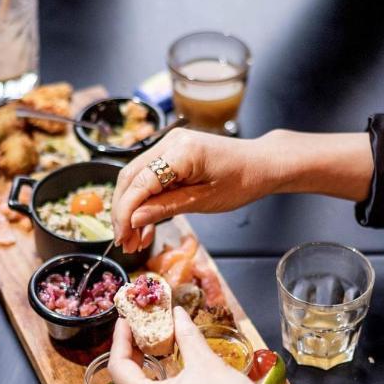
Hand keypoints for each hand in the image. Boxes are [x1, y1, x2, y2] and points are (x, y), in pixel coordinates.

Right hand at [111, 128, 278, 253]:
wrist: (262, 164)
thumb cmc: (242, 181)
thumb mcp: (203, 201)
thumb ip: (166, 208)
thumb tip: (134, 220)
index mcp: (181, 151)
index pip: (139, 182)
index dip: (125, 212)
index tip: (122, 237)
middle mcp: (170, 142)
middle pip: (131, 177)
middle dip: (123, 212)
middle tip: (124, 241)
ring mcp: (170, 144)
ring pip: (136, 178)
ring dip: (131, 209)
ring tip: (133, 240)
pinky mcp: (172, 152)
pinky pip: (150, 176)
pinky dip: (145, 200)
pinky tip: (145, 225)